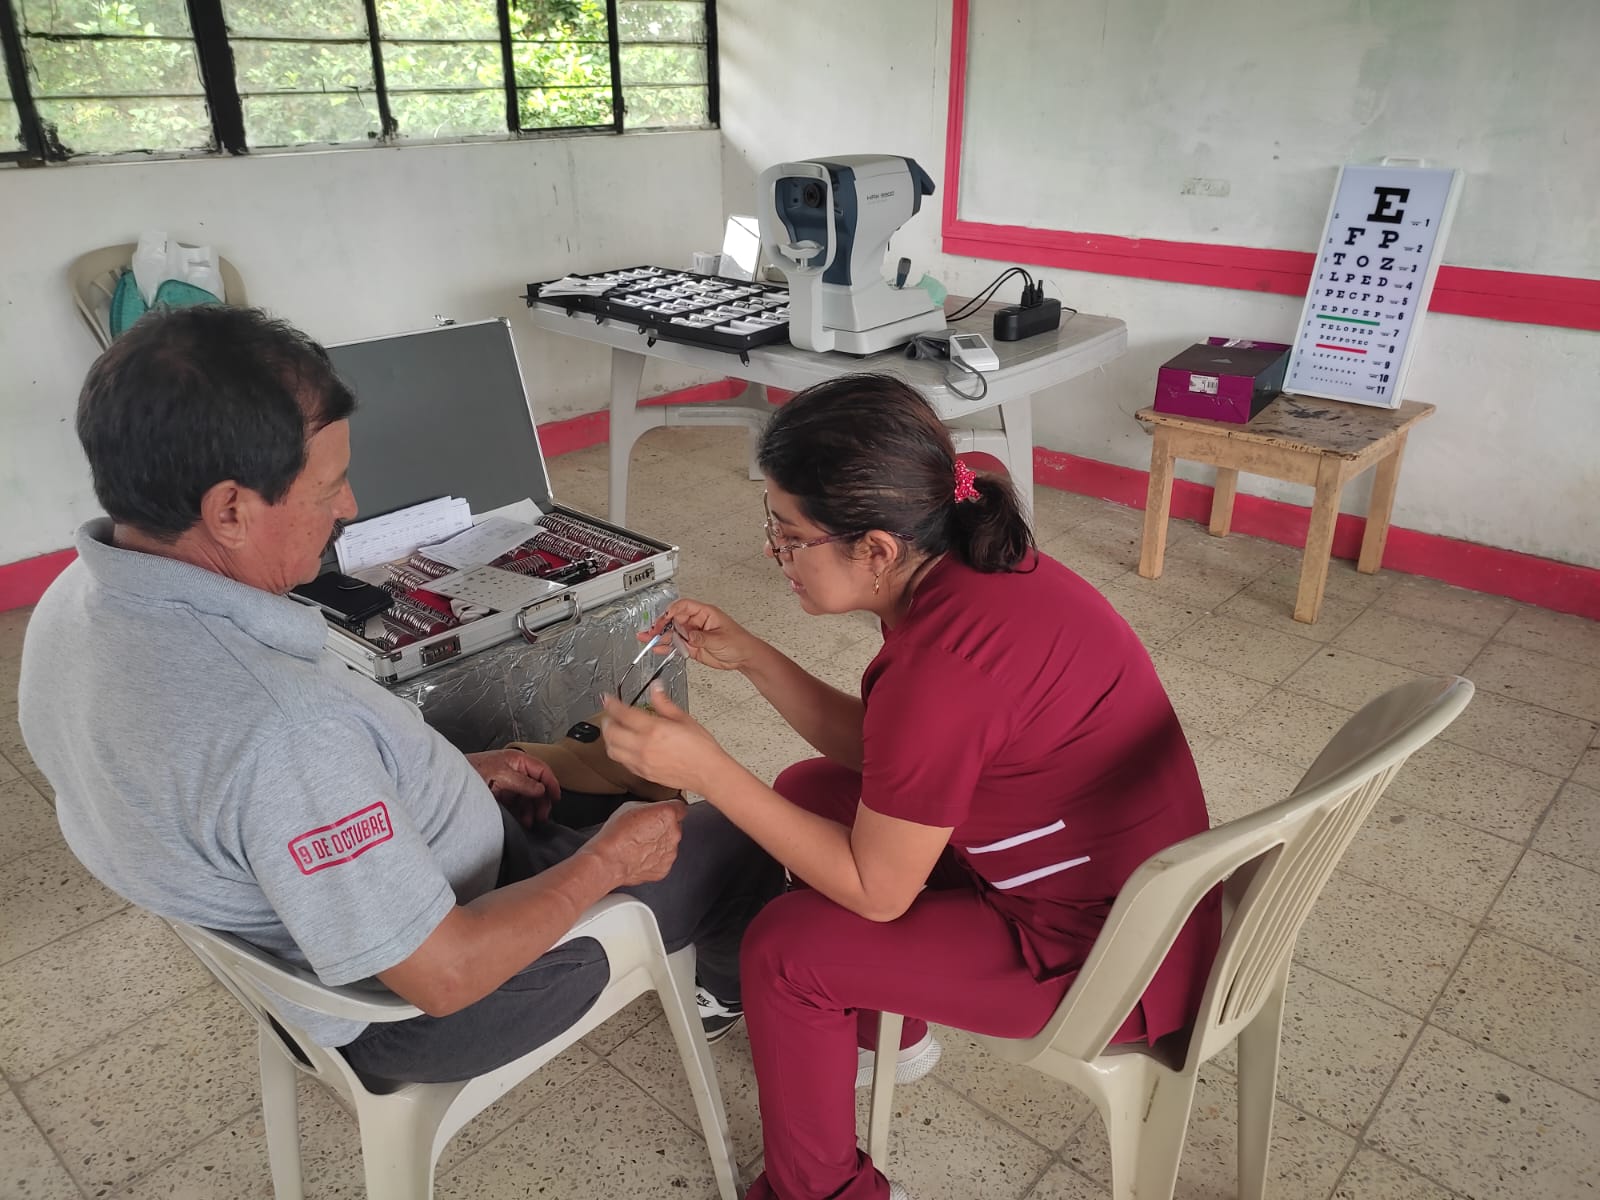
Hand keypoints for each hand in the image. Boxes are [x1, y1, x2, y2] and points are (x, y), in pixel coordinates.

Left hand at [466, 748, 560, 828]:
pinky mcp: (500, 794)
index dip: (552, 784)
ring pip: (527, 797)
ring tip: (531, 822)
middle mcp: (515, 770)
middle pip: (537, 786)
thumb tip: (541, 790)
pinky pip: (516, 804)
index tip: (557, 799)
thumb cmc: (474, 770)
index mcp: (518, 760)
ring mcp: (508, 783)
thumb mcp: (502, 775)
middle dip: (541, 802)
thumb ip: (524, 783)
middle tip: (543, 817)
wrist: (450, 779)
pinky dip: (521, 813)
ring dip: (531, 810)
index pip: (542, 771)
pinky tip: (522, 821)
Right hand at [584, 798, 686, 886]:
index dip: (670, 809)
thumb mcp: (631, 806)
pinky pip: (663, 860)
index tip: (665, 812)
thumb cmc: (616, 834)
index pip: (680, 807)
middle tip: (645, 830)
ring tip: (640, 845)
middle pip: (675, 827)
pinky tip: (640, 857)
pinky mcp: (665, 868)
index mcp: (668, 814)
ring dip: (659, 844)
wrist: (609, 860)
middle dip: (663, 828)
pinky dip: (655, 859)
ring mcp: (670, 853)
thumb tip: (652, 810)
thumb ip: (649, 807)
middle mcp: (674, 833)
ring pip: (669, 845)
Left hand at [600, 686, 732, 795]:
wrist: (707, 772)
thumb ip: (664, 703)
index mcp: (654, 729)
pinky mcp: (643, 773)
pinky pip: (622, 762)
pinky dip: (618, 752)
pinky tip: (625, 747)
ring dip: (609, 738)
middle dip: (607, 721)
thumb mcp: (684, 719)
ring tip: (614, 731)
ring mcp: (641, 762)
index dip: (611, 703)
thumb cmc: (701, 748)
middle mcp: (644, 746)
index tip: (608, 699)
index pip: (623, 713)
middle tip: (609, 714)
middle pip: (611, 733)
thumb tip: (655, 688)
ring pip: (612, 750)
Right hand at [640, 599, 761, 673]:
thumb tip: (687, 636)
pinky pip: (677, 645)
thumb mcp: (719, 639)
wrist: (745, 657)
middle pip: (675, 619)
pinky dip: (667, 647)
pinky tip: (658, 648)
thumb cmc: (739, 642)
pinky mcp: (693, 646)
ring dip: (660, 636)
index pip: (684, 606)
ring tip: (647, 639)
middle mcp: (697, 622)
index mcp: (705, 613)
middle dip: (661, 625)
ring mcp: (694, 634)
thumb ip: (701, 638)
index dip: (672, 611)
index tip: (664, 619)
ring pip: (673, 633)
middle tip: (652, 631)